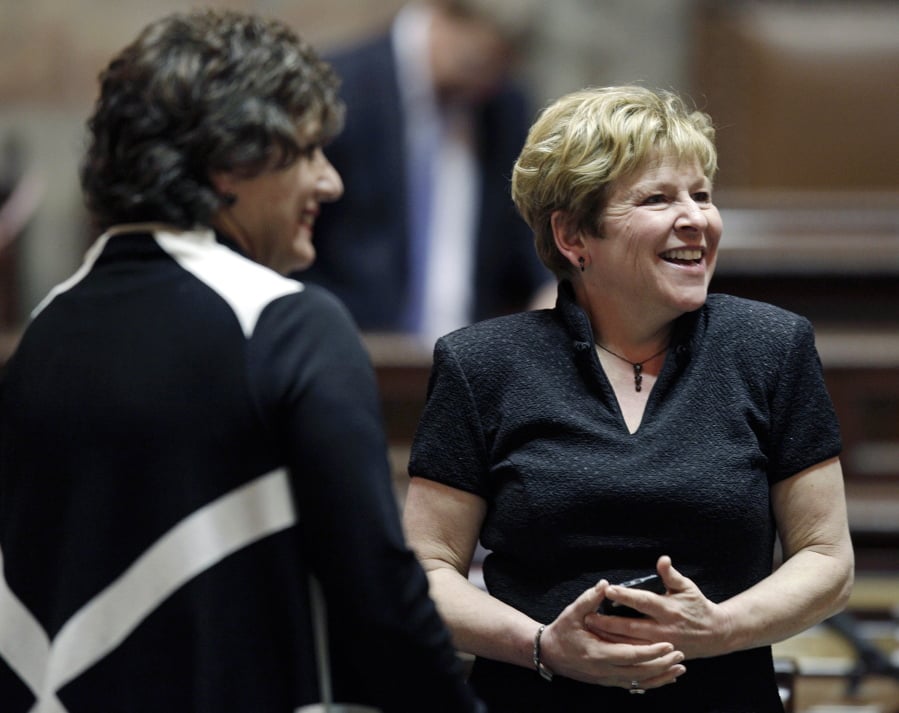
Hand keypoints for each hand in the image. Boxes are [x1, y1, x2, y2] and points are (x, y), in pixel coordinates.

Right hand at [538, 579, 685, 690]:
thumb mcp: (572, 613)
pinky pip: (635, 685)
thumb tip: (605, 584)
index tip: (668, 645)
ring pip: (640, 682)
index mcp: (598, 653)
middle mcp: (605, 670)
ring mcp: (607, 678)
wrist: (549, 654)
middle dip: (662, 664)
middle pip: (640, 671)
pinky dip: (652, 682)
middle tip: (681, 655)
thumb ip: (589, 599)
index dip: (651, 651)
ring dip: (661, 675)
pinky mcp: (609, 681)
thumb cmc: (561, 631)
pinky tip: (665, 678)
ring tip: (680, 667)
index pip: (631, 654)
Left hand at [585, 556, 733, 659]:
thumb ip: (671, 575)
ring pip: (631, 644)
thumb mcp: (687, 587)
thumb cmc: (697, 606)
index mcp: (668, 609)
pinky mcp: (659, 656)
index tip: (607, 589)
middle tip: (588, 616)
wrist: (715, 634)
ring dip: (610, 638)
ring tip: (591, 630)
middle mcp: (663, 629)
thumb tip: (662, 559)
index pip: (643, 601)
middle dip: (609, 622)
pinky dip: (620, 649)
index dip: (625, 596)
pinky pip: (637, 655)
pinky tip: (605, 644)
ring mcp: (661, 646)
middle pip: (631, 627)